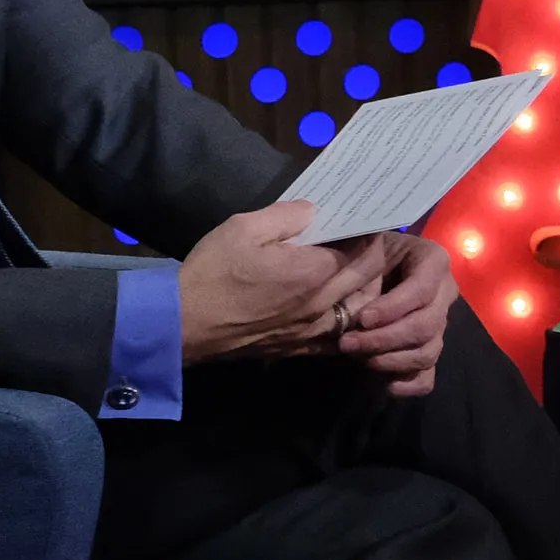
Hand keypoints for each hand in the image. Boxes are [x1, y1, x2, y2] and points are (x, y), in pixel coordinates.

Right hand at [175, 202, 369, 364]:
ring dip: (370, 288)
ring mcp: (314, 331)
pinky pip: (342, 336)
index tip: (366, 220)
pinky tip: (344, 307)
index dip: (369, 233)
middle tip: (368, 239)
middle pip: (370, 279)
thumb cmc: (213, 272)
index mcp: (314, 272)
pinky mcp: (301, 348)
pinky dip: (352, 320)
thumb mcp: (244, 228)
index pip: (363, 250)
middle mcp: (323, 304)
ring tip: (359, 270)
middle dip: (375, 256)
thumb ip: (286, 215)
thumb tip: (315, 211)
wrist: (184, 324)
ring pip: (363, 310)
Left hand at [333, 231, 454, 396]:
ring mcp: (438, 325)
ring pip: (428, 352)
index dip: (395, 307)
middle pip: (427, 325)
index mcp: (431, 260)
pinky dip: (409, 384)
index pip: (423, 288)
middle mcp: (443, 293)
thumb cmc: (353, 252)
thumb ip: (354, 240)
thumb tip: (347, 242)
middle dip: (385, 339)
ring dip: (390, 360)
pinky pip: (428, 376)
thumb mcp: (354, 238)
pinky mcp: (426, 351)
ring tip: (357, 358)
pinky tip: (387, 385)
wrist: (351, 276)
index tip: (361, 318)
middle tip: (347, 343)